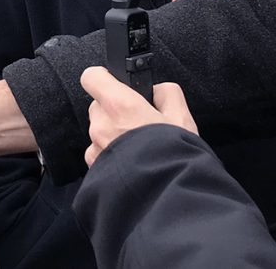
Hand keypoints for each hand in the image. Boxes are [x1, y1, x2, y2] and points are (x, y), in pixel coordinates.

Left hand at [81, 66, 197, 166]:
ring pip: (98, 131)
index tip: (116, 84)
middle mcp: (101, 124)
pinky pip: (98, 153)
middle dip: (115, 110)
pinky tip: (132, 163)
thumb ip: (166, 94)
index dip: (104, 78)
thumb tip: (157, 91)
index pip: (92, 77)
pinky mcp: (93, 168)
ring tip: (138, 148)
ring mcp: (95, 148)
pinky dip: (111, 155)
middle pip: (98, 106)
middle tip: (139, 123)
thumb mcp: (182, 118)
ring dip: (112, 134)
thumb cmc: (175, 158)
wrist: (168, 198)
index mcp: (120, 106)